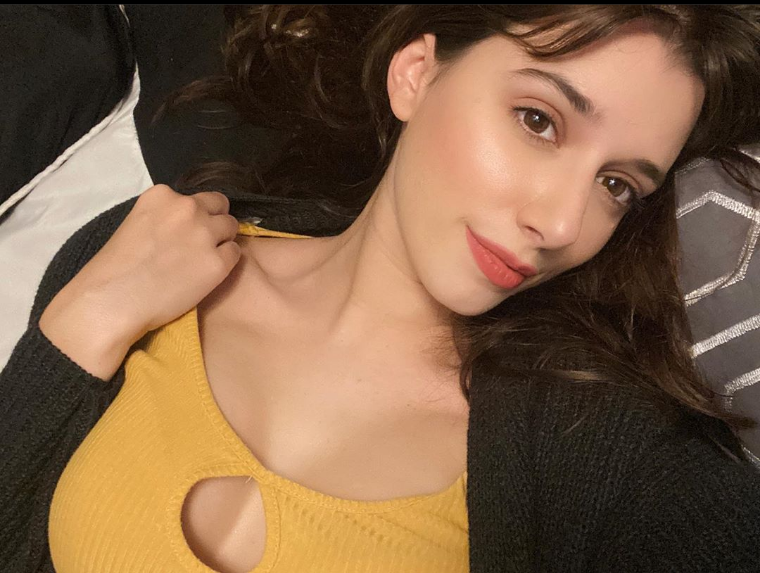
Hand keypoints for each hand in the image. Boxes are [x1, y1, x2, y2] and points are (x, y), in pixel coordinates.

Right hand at [39, 185, 241, 379]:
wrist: (112, 300)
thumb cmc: (116, 269)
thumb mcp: (137, 224)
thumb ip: (164, 217)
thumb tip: (184, 225)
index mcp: (163, 195)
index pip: (196, 198)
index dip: (196, 215)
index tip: (187, 231)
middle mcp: (188, 208)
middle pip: (220, 206)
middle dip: (215, 221)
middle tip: (203, 244)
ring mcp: (205, 234)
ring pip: (232, 227)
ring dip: (223, 240)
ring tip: (205, 260)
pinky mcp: (218, 262)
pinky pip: (235, 253)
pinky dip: (226, 262)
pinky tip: (209, 274)